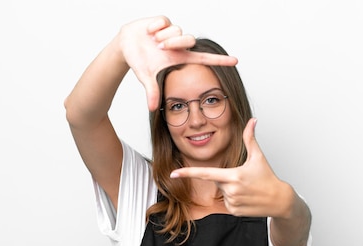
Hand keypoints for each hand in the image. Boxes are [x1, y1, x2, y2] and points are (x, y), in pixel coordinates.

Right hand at [118, 16, 237, 110]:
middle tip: (160, 48)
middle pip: (189, 39)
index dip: (219, 61)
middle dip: (174, 42)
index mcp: (179, 58)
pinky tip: (148, 32)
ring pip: (177, 29)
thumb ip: (152, 91)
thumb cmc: (140, 62)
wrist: (126, 45)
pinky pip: (164, 20)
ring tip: (152, 41)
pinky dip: (154, 27)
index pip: (204, 59)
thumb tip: (152, 108)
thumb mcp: (146, 77)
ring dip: (163, 36)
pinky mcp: (163, 21)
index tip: (235, 61)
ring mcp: (172, 32)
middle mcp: (178, 45)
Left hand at [170, 118, 295, 218]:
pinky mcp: (234, 212)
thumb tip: (252, 120)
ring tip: (247, 190)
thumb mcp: (258, 157)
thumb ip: (250, 138)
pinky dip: (235, 200)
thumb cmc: (268, 177)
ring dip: (231, 190)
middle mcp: (231, 191)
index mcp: (233, 176)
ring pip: (222, 193)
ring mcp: (232, 203)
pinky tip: (247, 198)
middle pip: (217, 182)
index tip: (173, 174)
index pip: (205, 174)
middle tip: (244, 180)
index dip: (187, 173)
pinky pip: (227, 204)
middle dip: (227, 179)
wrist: (279, 200)